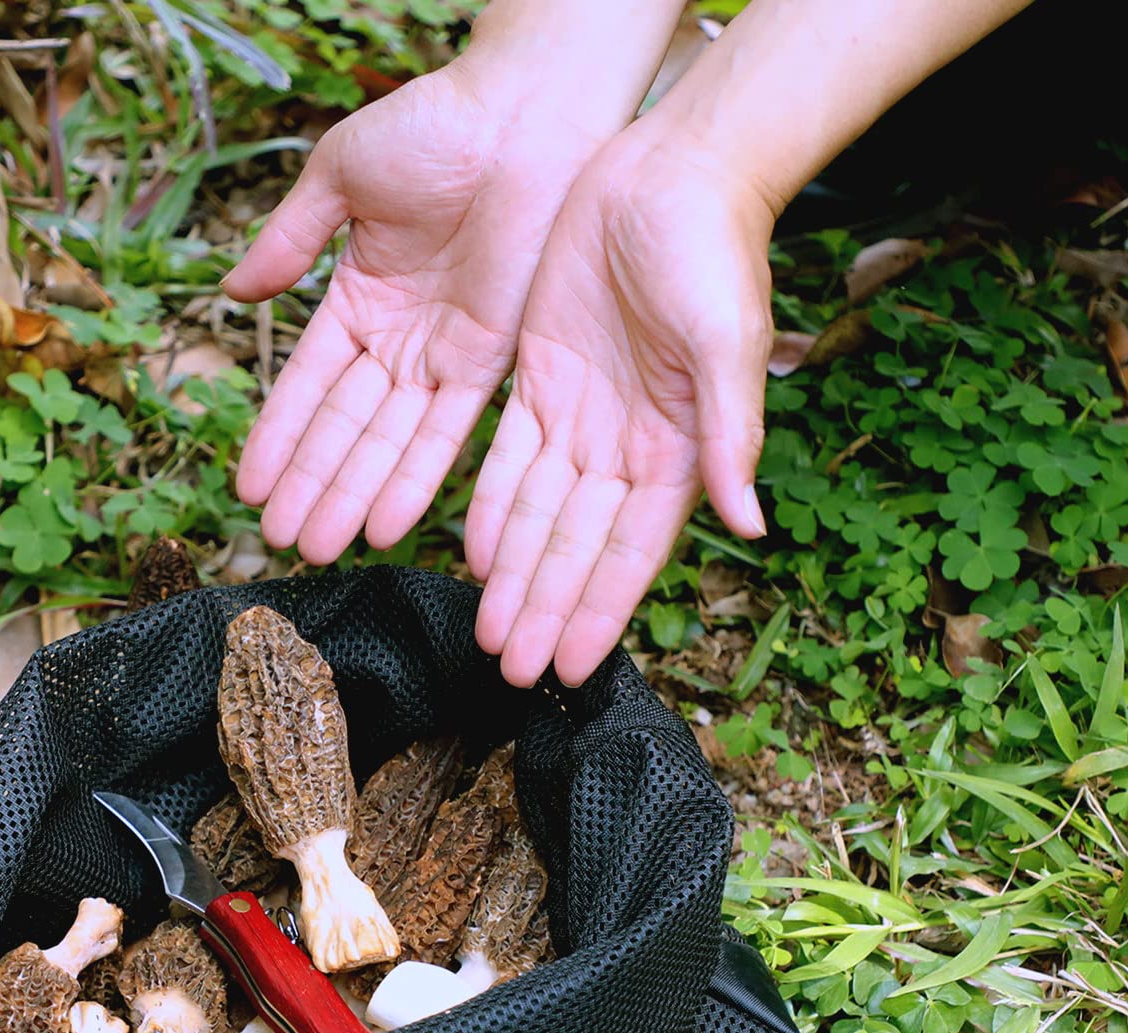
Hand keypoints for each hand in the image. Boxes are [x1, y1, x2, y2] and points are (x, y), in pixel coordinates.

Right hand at [223, 59, 607, 564]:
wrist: (524, 111)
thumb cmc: (434, 124)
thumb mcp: (340, 177)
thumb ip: (289, 240)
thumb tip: (231, 292)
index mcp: (358, 298)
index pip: (307, 384)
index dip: (279, 437)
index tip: (249, 488)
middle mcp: (399, 340)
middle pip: (344, 429)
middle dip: (310, 486)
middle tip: (280, 541)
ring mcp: (444, 356)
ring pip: (387, 443)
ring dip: (352, 497)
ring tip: (318, 548)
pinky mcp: (491, 362)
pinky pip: (448, 434)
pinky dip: (416, 480)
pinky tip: (384, 524)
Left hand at [465, 142, 776, 688]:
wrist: (668, 171)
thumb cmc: (715, 253)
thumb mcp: (728, 347)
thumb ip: (731, 440)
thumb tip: (751, 526)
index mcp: (677, 453)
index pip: (631, 553)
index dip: (599, 611)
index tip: (570, 666)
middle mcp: (626, 450)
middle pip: (576, 550)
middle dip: (545, 611)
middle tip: (511, 670)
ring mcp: (581, 422)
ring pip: (538, 518)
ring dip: (514, 577)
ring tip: (489, 633)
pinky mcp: (540, 385)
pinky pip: (507, 463)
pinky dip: (491, 510)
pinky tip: (471, 555)